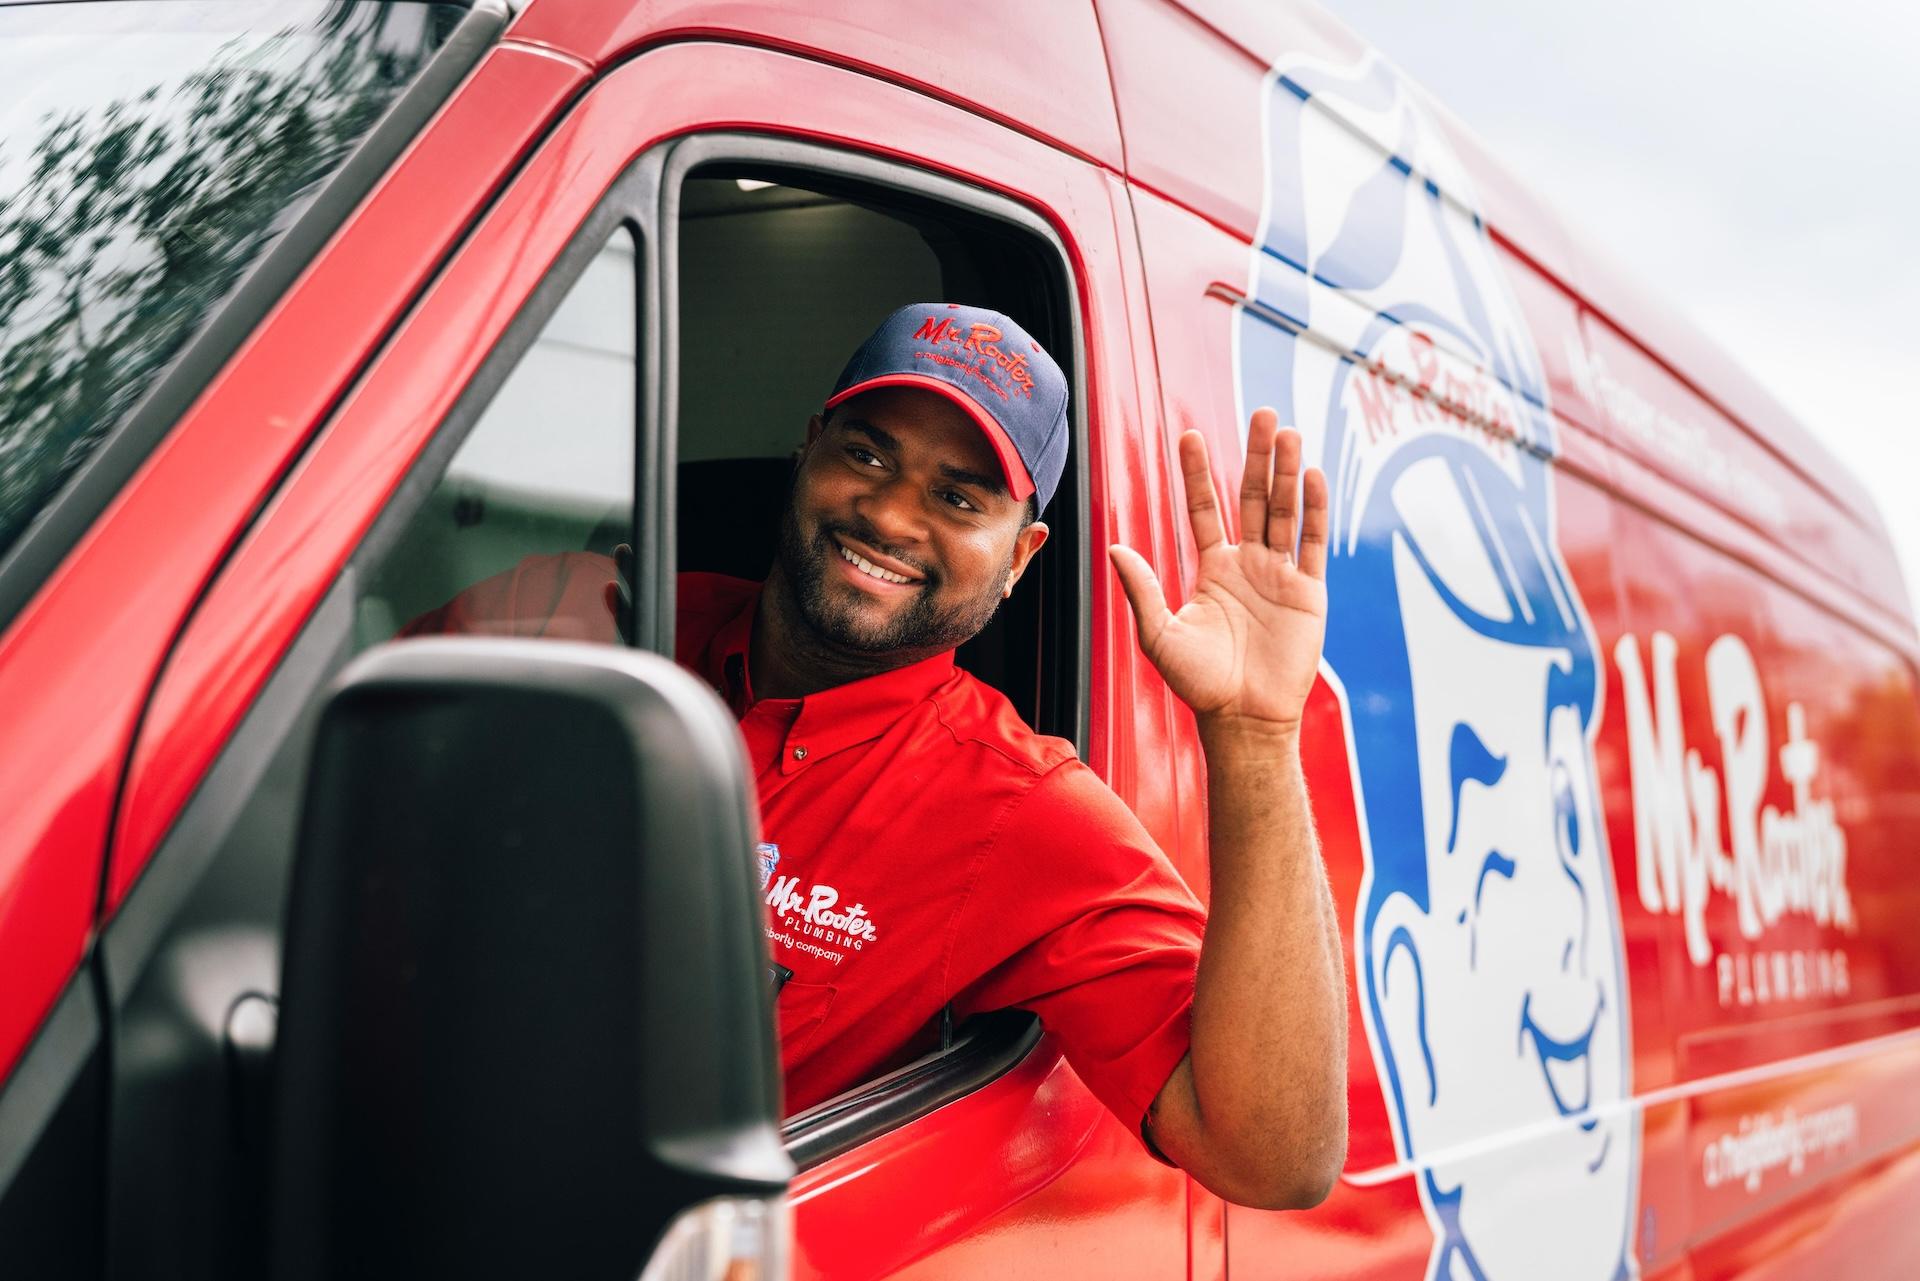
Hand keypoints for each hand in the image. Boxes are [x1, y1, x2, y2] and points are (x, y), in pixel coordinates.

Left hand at [1109, 408, 1327, 734]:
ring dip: (1285, 472)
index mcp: (1213, 569)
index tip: (1190, 434)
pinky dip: (1313, 510)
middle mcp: (1248, 565)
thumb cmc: (1199, 684)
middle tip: (1261, 414)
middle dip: (1256, 457)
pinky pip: (1312, 544)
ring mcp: (1281, 576)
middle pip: (1253, 498)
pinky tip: (1310, 477)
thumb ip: (1141, 589)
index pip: (1205, 509)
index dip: (1198, 473)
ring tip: (1286, 432)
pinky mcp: (1308, 593)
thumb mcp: (1160, 635)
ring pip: (1285, 512)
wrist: (1244, 718)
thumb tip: (1114, 548)